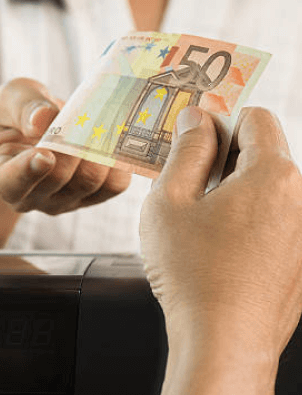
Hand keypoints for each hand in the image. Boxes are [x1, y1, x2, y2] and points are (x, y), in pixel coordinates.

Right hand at [0, 78, 130, 214]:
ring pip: (89, 182)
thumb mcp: (9, 98)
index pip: (9, 183)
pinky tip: (115, 138)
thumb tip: (44, 118)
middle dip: (75, 146)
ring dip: (100, 149)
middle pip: (57, 179)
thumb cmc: (11, 114)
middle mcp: (27, 197)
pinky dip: (119, 161)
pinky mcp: (88, 198)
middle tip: (87, 114)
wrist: (25, 129)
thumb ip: (23, 106)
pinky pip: (113, 186)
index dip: (27, 172)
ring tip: (102, 119)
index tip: (44, 154)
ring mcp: (59, 202)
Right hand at [141, 106, 301, 393]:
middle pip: (263, 153)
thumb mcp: (170, 201)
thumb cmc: (192, 273)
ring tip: (195, 219)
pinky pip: (273, 221)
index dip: (218, 119)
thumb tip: (196, 118)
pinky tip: (215, 246)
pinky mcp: (298, 260)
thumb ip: (185, 151)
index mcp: (273, 175)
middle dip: (222, 157)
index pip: (255, 117)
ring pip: (266, 190)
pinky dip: (245, 220)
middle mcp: (300, 199)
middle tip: (183, 179)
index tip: (191, 135)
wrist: (223, 343)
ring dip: (232, 190)